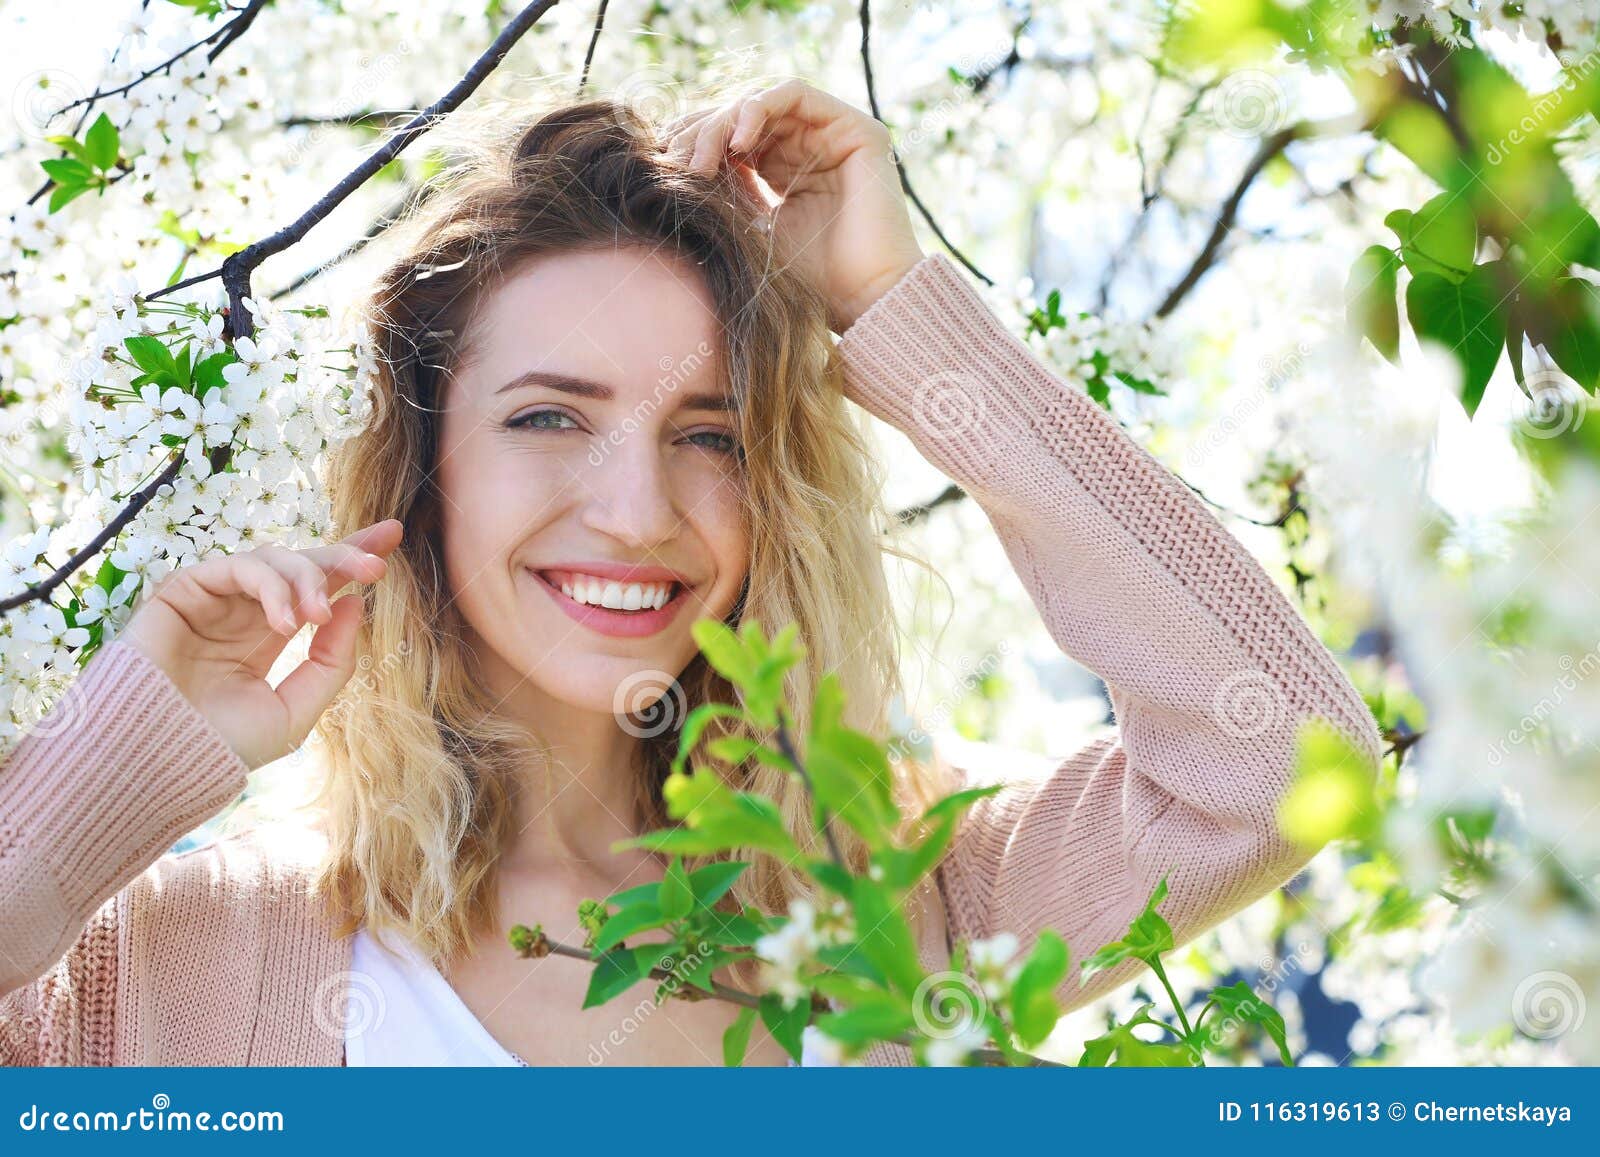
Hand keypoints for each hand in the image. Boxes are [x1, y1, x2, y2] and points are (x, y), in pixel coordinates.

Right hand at [119, 519, 403, 769]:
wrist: (160, 758)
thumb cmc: (221, 743)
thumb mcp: (296, 709)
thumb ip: (332, 661)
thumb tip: (356, 604)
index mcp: (268, 635)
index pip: (317, 587)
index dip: (351, 558)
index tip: (392, 537)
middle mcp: (243, 611)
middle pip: (302, 562)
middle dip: (343, 554)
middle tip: (376, 566)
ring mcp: (214, 599)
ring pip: (275, 560)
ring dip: (307, 580)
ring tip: (318, 615)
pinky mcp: (183, 591)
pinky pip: (238, 569)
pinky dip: (270, 587)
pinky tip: (285, 621)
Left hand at [666, 79, 925, 332]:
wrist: (862, 300)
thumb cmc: (808, 279)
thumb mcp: (750, 226)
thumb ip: (725, 188)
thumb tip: (677, 156)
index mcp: (781, 171)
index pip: (730, 136)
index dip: (693, 140)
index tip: (662, 162)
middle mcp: (806, 147)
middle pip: (742, 115)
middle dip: (702, 131)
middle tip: (677, 160)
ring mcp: (831, 135)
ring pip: (762, 101)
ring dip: (724, 121)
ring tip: (703, 158)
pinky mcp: (856, 128)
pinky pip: (795, 93)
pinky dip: (760, 106)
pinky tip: (739, 142)